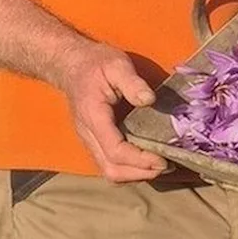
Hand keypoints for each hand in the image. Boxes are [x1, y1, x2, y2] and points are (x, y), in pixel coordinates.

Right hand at [58, 39, 165, 181]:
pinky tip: (147, 160)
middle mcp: (88, 135)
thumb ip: (132, 82)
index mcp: (94, 117)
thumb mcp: (116, 64)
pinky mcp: (95, 142)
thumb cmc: (95, 63)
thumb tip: (149, 100)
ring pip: (110, 172)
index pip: (115, 151)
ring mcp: (90, 141)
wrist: (71, 65)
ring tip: (160, 166)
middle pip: (111, 170)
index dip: (140, 160)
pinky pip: (110, 165)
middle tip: (166, 165)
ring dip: (135, 174)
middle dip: (140, 173)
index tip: (163, 158)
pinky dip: (130, 169)